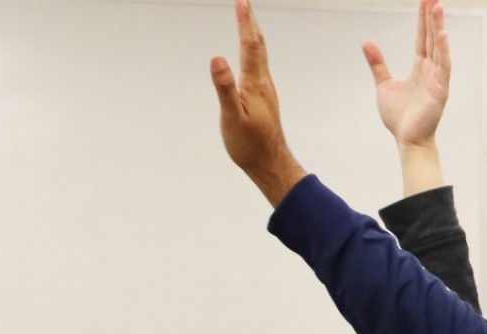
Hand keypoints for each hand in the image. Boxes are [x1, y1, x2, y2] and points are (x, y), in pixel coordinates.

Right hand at [209, 0, 305, 205]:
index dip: (245, 22)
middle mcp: (264, 83)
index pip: (250, 45)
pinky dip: (254, 52)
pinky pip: (258, 67)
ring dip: (253, 35)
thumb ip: (224, 87)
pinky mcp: (263, 98)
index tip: (242, 1)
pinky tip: (251, 56)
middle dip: (250, 22)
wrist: (270, 163)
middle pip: (258, 46)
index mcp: (255, 83)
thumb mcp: (231, 116)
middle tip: (244, 3)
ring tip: (248, 21)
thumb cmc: (250, 144)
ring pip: (260, 56)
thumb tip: (216, 58)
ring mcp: (265, 90)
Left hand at [364, 0, 450, 149]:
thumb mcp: (384, 85)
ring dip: (438, 27)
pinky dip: (443, 51)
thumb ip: (378, 63)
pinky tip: (442, 35)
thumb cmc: (400, 117)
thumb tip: (367, 42)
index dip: (423, 20)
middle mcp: (431, 70)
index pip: (422, 38)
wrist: (406, 140)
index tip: (425, 2)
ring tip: (437, 8)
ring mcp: (437, 79)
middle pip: (431, 38)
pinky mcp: (440, 90)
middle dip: (432, 17)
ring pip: (438, 48)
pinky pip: (443, 67)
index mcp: (420, 68)